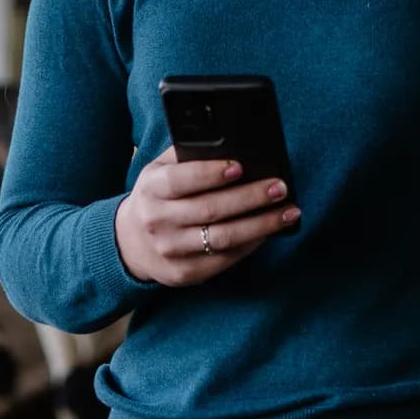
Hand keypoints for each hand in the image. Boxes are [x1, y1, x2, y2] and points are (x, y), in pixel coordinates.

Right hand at [115, 146, 299, 284]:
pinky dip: (252, 244)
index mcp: (151, 189)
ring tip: (288, 211)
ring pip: (223, 238)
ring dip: (261, 225)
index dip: (210, 174)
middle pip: (210, 210)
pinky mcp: (185, 273)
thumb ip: (187, 156)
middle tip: (279, 187)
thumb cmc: (158, 196)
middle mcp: (158, 221)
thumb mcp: (161, 170)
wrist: (131, 242)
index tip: (240, 166)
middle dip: (250, 198)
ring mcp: (171, 250)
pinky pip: (225, 259)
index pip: (180, 180)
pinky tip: (270, 231)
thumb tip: (232, 144)